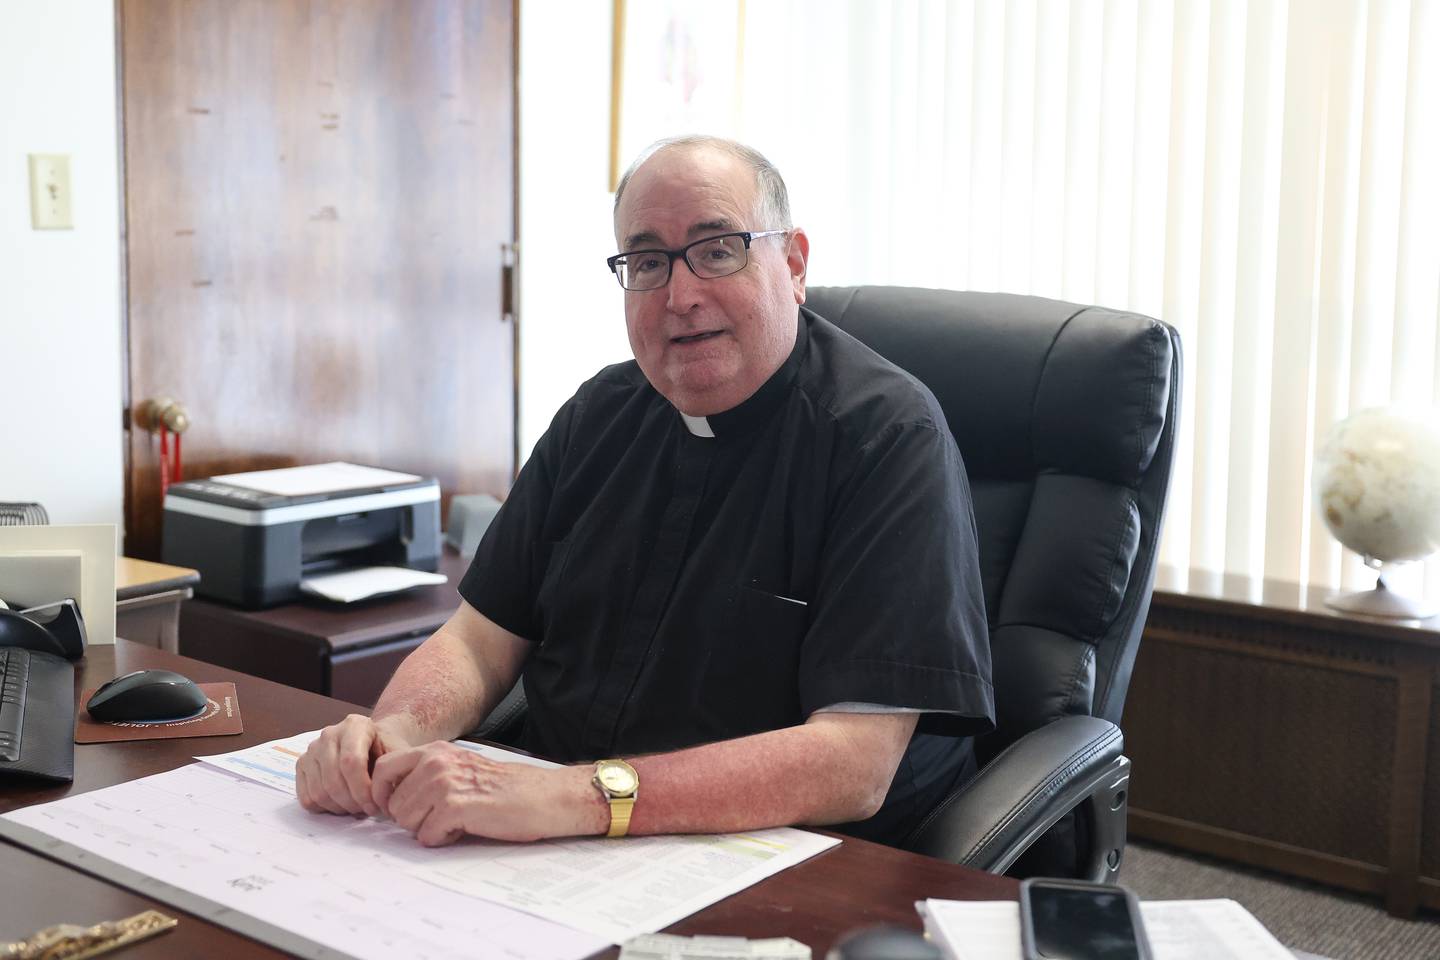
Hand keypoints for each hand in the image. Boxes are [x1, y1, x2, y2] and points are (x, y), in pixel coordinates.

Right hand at [296, 714, 406, 816]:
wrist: (372, 742)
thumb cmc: (386, 750)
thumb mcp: (398, 754)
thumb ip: (395, 772)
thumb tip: (389, 798)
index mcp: (355, 725)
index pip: (351, 762)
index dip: (362, 790)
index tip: (374, 806)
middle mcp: (329, 734)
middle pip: (334, 780)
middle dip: (352, 803)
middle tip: (367, 810)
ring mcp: (312, 749)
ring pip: (319, 792)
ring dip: (340, 808)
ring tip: (357, 807)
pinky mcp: (301, 765)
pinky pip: (306, 798)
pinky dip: (325, 808)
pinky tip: (342, 804)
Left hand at [371, 743, 603, 845]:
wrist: (546, 796)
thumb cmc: (507, 788)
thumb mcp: (462, 768)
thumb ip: (429, 775)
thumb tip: (392, 800)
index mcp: (436, 750)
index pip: (383, 768)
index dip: (384, 794)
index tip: (399, 808)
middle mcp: (436, 762)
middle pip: (392, 803)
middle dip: (411, 818)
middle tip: (439, 818)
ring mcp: (444, 783)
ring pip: (405, 821)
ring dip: (427, 829)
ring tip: (455, 822)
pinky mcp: (455, 807)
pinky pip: (426, 835)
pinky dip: (443, 839)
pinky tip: (464, 828)